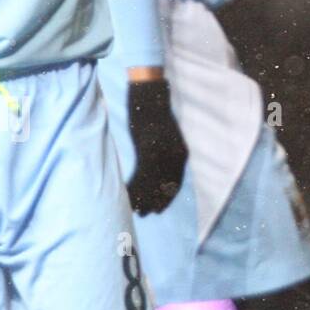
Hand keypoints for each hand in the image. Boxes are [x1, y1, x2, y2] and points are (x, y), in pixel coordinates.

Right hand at [127, 79, 187, 215]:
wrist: (149, 96)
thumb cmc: (154, 113)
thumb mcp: (164, 136)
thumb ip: (164, 152)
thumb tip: (158, 167)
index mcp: (181, 153)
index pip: (175, 182)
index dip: (166, 197)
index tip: (160, 208)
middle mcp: (174, 157)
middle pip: (164, 187)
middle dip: (154, 202)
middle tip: (145, 214)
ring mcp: (161, 155)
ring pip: (152, 184)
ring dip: (143, 199)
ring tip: (136, 210)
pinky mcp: (148, 152)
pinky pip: (141, 176)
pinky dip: (135, 188)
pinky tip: (128, 194)